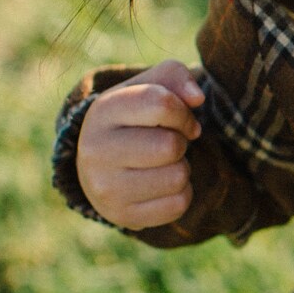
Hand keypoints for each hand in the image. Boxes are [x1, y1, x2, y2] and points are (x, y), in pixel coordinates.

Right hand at [75, 60, 203, 229]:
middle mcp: (96, 151)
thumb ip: (175, 76)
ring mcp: (106, 188)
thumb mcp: (149, 87)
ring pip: (177, 177)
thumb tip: (197, 98)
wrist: (101, 166)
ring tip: (162, 164)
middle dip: (180, 142)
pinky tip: (161, 184)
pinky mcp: (122, 216)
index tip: (181, 119)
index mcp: (103, 111)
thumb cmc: (135, 119)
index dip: (183, 112)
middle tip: (167, 143)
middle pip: (171, 146)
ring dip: (181, 168)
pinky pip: (178, 205)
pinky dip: (180, 193)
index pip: (160, 104)